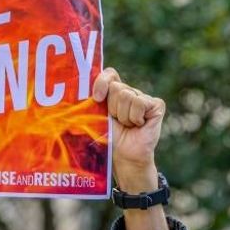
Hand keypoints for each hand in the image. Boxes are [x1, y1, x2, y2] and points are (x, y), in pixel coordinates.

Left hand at [92, 67, 164, 191]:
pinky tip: (139, 125)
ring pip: (128, 96)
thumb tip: (73, 99)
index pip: (110, 74)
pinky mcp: (157, 105)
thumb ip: (90, 105)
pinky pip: (139, 103)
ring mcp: (144, 97)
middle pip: (117, 88)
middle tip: (118, 122)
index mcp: (114, 93)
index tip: (97, 98)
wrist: (126, 156)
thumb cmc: (111, 138)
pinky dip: (135, 117)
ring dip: (124, 116)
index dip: (102, 82)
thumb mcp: (97, 118)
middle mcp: (130, 92)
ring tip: (128, 125)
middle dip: (113, 108)